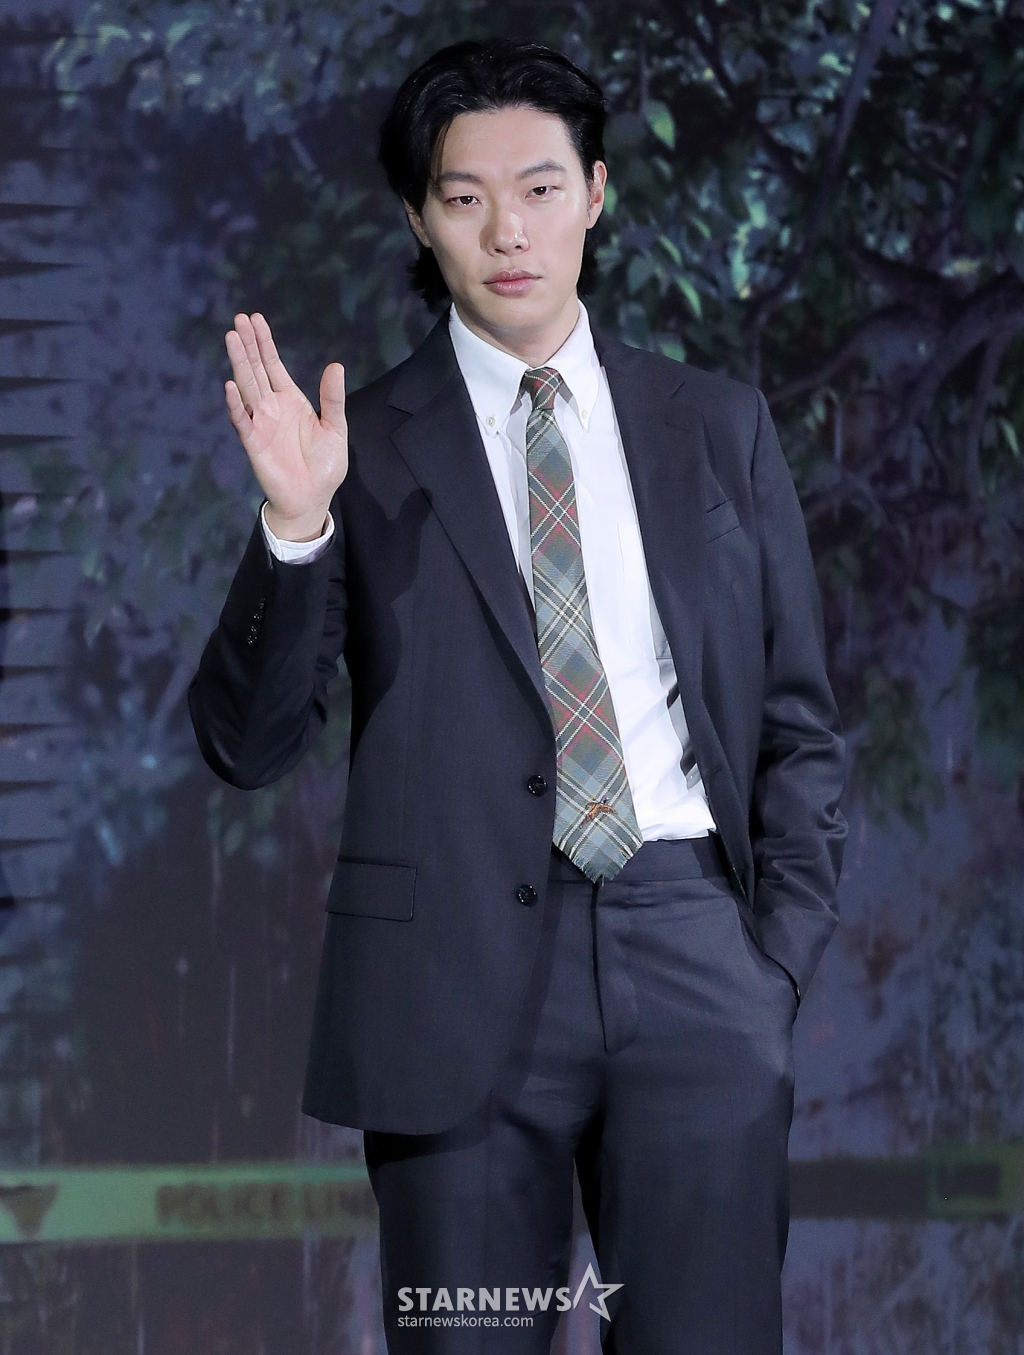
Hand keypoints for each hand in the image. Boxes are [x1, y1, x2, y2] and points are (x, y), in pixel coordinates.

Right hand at [224, 312, 347, 540]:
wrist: (312, 498)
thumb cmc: (324, 466)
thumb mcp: (335, 428)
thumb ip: (332, 399)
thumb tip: (336, 366)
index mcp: (291, 400)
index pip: (273, 365)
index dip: (265, 343)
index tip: (255, 319)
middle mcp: (272, 407)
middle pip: (256, 370)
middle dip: (248, 345)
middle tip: (238, 319)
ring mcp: (260, 423)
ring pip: (247, 387)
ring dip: (239, 363)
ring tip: (231, 338)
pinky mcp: (253, 442)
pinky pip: (242, 420)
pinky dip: (236, 404)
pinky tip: (230, 386)